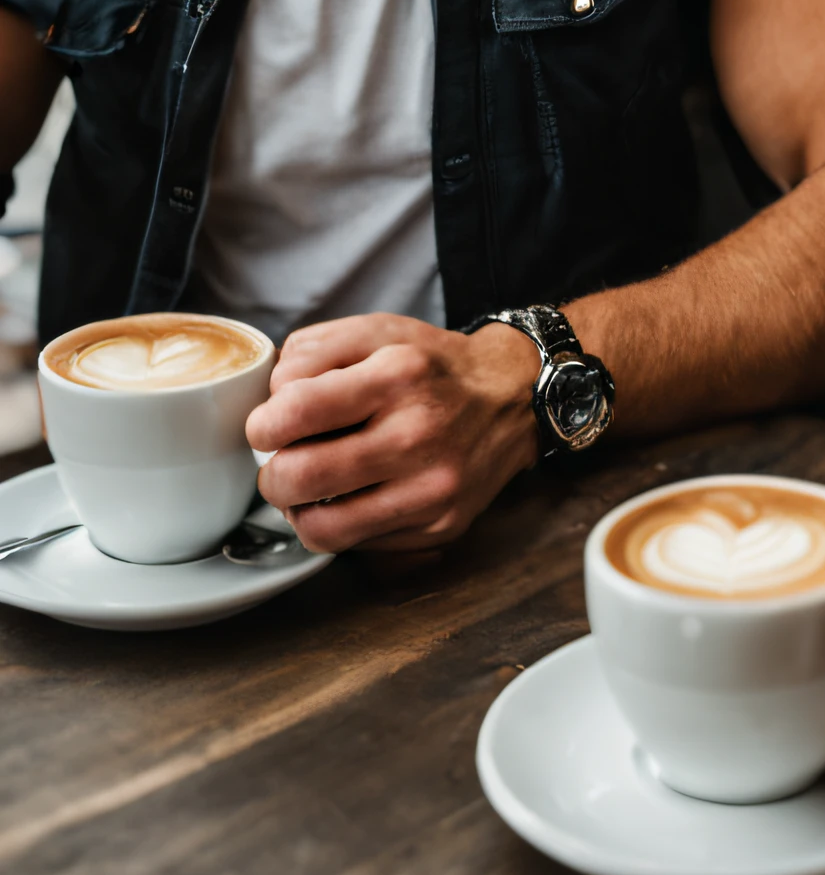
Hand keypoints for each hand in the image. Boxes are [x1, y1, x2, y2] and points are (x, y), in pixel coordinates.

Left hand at [247, 315, 540, 552]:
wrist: (512, 400)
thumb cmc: (434, 366)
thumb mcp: (378, 330)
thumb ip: (313, 350)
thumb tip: (267, 399)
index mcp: (397, 374)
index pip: (296, 411)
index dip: (262, 425)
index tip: (267, 427)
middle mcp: (417, 434)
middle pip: (299, 478)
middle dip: (272, 475)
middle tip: (282, 463)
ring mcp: (431, 488)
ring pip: (321, 529)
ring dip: (299, 510)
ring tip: (310, 489)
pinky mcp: (440, 526)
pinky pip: (358, 545)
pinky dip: (341, 525)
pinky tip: (352, 498)